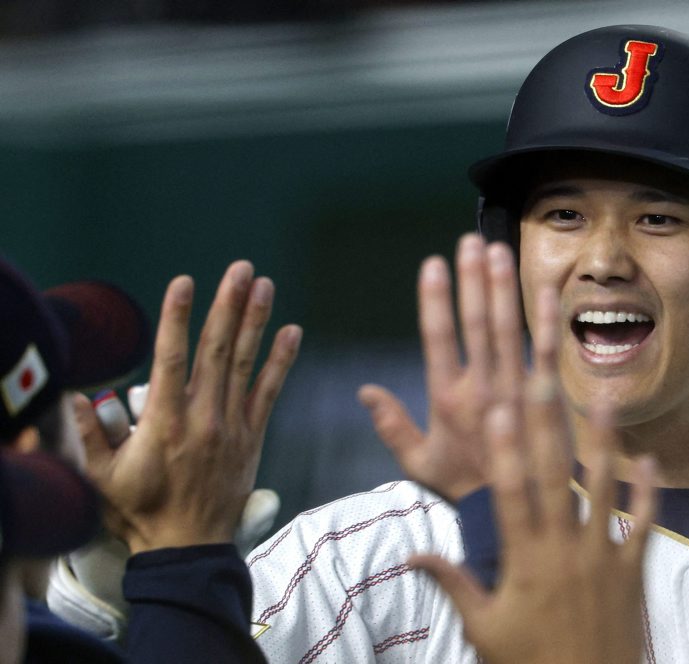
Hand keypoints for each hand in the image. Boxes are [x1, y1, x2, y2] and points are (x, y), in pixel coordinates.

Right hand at [75, 261, 301, 554]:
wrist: (189, 549)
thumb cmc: (140, 514)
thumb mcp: (102, 478)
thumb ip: (91, 434)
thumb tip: (78, 394)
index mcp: (163, 423)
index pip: (171, 359)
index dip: (178, 318)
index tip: (184, 282)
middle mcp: (202, 418)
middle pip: (216, 351)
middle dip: (227, 306)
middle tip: (240, 268)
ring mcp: (232, 426)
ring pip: (245, 364)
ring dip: (255, 322)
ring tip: (264, 286)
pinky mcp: (253, 438)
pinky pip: (269, 393)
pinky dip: (281, 362)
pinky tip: (292, 333)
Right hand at [358, 234, 524, 501]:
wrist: (517, 514)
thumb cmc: (463, 487)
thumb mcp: (418, 463)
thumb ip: (392, 426)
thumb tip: (364, 390)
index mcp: (447, 400)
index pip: (438, 339)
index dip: (435, 300)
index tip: (433, 264)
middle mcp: (481, 389)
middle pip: (475, 325)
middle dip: (472, 280)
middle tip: (470, 241)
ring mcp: (516, 391)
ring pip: (507, 330)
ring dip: (503, 288)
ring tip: (499, 250)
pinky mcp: (546, 397)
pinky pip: (546, 352)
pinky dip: (545, 319)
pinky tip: (544, 287)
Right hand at [410, 288, 657, 663]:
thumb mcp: (483, 629)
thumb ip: (452, 584)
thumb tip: (411, 555)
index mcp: (525, 558)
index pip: (510, 492)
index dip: (503, 447)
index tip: (495, 405)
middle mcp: (564, 546)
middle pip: (554, 475)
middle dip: (547, 422)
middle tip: (543, 375)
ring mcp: (603, 555)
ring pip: (604, 487)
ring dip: (604, 439)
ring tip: (603, 396)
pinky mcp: (632, 569)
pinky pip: (643, 523)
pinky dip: (648, 491)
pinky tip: (650, 457)